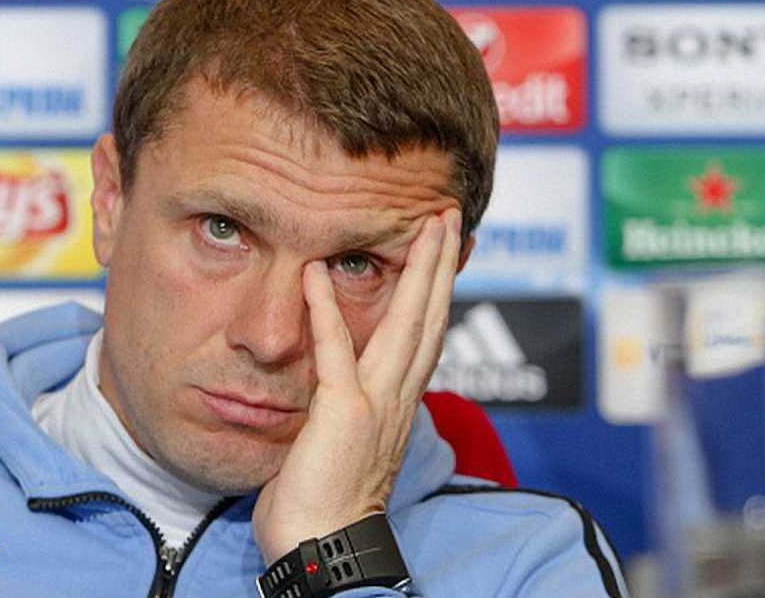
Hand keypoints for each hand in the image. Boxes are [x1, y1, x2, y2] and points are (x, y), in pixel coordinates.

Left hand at [251, 208, 462, 563]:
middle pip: (430, 318)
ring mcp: (375, 403)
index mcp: (398, 403)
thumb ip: (346, 402)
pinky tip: (314, 272)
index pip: (425, 334)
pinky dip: (325, 311)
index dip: (437, 289)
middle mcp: (398, 397)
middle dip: (442, 264)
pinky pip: (334, 352)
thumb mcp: (344, 440)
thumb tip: (339, 380)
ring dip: (418, 271)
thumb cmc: (325, 501)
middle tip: (451, 216)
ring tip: (426, 225)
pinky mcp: (343, 413)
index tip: (447, 249)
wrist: (326, 548)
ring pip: (406, 324)